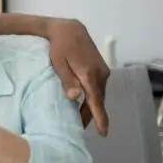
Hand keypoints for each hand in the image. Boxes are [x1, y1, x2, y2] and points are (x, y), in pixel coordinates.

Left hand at [45, 18, 109, 134]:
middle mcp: (100, 74)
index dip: (100, 117)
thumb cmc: (60, 47)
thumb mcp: (58, 63)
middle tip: (81, 129)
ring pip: (99, 94)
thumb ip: (67, 80)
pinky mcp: (101, 69)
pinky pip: (99, 88)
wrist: (70, 30)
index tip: (103, 132)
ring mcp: (103, 71)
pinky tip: (86, 104)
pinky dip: (93, 98)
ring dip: (92, 107)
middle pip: (98, 100)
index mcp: (89, 74)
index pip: (96, 101)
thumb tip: (75, 97)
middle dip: (93, 116)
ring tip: (81, 120)